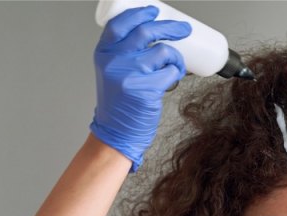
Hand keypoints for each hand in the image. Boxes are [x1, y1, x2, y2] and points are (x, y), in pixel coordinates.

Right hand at [90, 5, 189, 170]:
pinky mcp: (145, 90)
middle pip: (145, 32)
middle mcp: (114, 62)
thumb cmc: (118, 103)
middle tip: (183, 29)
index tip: (154, 10)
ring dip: (175, 56)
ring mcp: (129, 76)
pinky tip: (174, 78)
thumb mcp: (111, 72)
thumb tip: (155, 35)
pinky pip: (170, 72)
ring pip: (162, 51)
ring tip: (175, 65)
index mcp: (103, 54)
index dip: (139, 14)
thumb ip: (123, 54)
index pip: (120, 24)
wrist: (115, 133)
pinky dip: (177, 73)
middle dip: (169, 27)